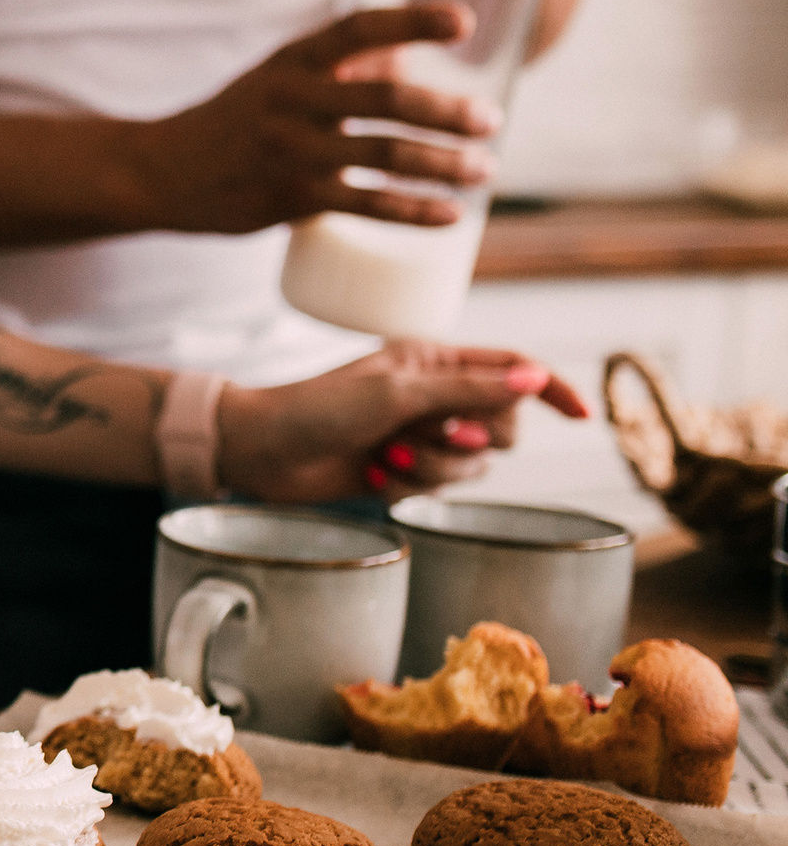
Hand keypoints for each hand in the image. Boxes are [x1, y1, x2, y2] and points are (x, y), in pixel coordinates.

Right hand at [139, 6, 495, 232]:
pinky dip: (413, 211)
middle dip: (447, 111)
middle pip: (386, 99)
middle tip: (492, 120)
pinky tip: (451, 214)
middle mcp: (291, 99)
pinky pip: (364, 204)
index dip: (412, 21)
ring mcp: (289, 150)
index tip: (464, 22)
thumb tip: (411, 69)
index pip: (358, 29)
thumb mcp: (276, 80)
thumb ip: (339, 73)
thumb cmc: (234, 122)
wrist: (159, 173)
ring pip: (384, 155)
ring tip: (484, 168)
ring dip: (445, 163)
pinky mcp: (288, 198)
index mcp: (291, 60)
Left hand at [219, 341, 589, 502]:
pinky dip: (410, 485)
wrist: (263, 452)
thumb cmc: (319, 410)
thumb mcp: (396, 394)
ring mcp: (421, 432)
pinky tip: (373, 476)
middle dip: (471, 437)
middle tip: (427, 434)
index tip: (582, 416)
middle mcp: (434, 393)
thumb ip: (468, 388)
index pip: (513, 367)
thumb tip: (536, 375)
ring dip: (434, 466)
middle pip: (504, 423)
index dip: (551, 388)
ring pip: (475, 461)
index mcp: (434, 359)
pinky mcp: (406, 468)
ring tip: (387, 456)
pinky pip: (441, 486)